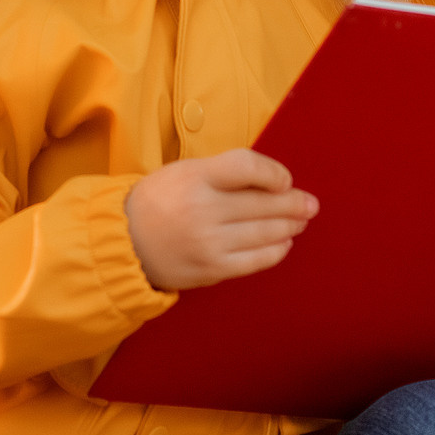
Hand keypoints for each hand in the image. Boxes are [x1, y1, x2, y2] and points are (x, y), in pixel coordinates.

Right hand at [124, 148, 318, 291]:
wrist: (124, 242)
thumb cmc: (160, 202)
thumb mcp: (184, 172)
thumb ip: (224, 172)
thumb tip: (274, 182)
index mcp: (195, 177)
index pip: (248, 167)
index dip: (275, 173)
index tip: (284, 180)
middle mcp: (203, 209)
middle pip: (264, 202)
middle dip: (293, 203)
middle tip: (310, 204)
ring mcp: (209, 242)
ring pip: (265, 232)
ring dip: (289, 226)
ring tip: (300, 221)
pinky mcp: (212, 268)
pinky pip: (256, 260)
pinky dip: (276, 250)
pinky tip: (283, 243)